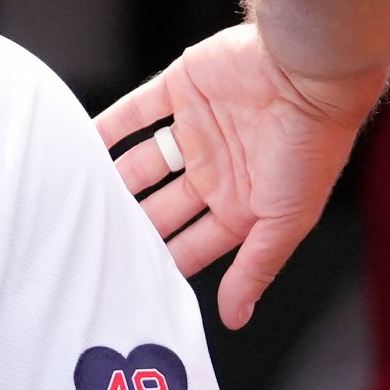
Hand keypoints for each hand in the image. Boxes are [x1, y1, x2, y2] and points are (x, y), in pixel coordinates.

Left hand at [96, 24, 387, 327]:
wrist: (310, 71)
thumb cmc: (310, 147)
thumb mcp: (285, 220)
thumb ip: (255, 268)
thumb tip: (236, 318)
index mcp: (244, 202)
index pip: (195, 242)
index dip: (166, 260)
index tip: (130, 281)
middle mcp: (219, 167)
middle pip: (163, 206)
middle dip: (134, 224)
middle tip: (92, 243)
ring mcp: (199, 127)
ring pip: (144, 162)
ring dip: (115, 179)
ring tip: (78, 199)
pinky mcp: (184, 88)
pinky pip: (136, 112)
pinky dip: (109, 126)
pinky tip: (82, 142)